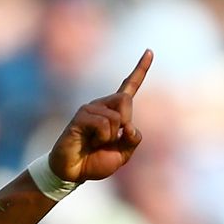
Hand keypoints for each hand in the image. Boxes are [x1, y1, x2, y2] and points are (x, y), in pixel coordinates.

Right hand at [49, 49, 152, 181]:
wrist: (74, 172)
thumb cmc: (96, 161)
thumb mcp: (123, 155)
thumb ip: (132, 141)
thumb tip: (131, 128)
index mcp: (115, 112)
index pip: (129, 86)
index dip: (141, 69)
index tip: (149, 51)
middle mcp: (102, 105)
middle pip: (125, 99)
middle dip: (125, 122)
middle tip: (112, 138)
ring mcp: (90, 109)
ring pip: (116, 116)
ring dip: (111, 136)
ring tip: (96, 143)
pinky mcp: (80, 116)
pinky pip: (103, 124)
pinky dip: (102, 138)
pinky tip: (90, 142)